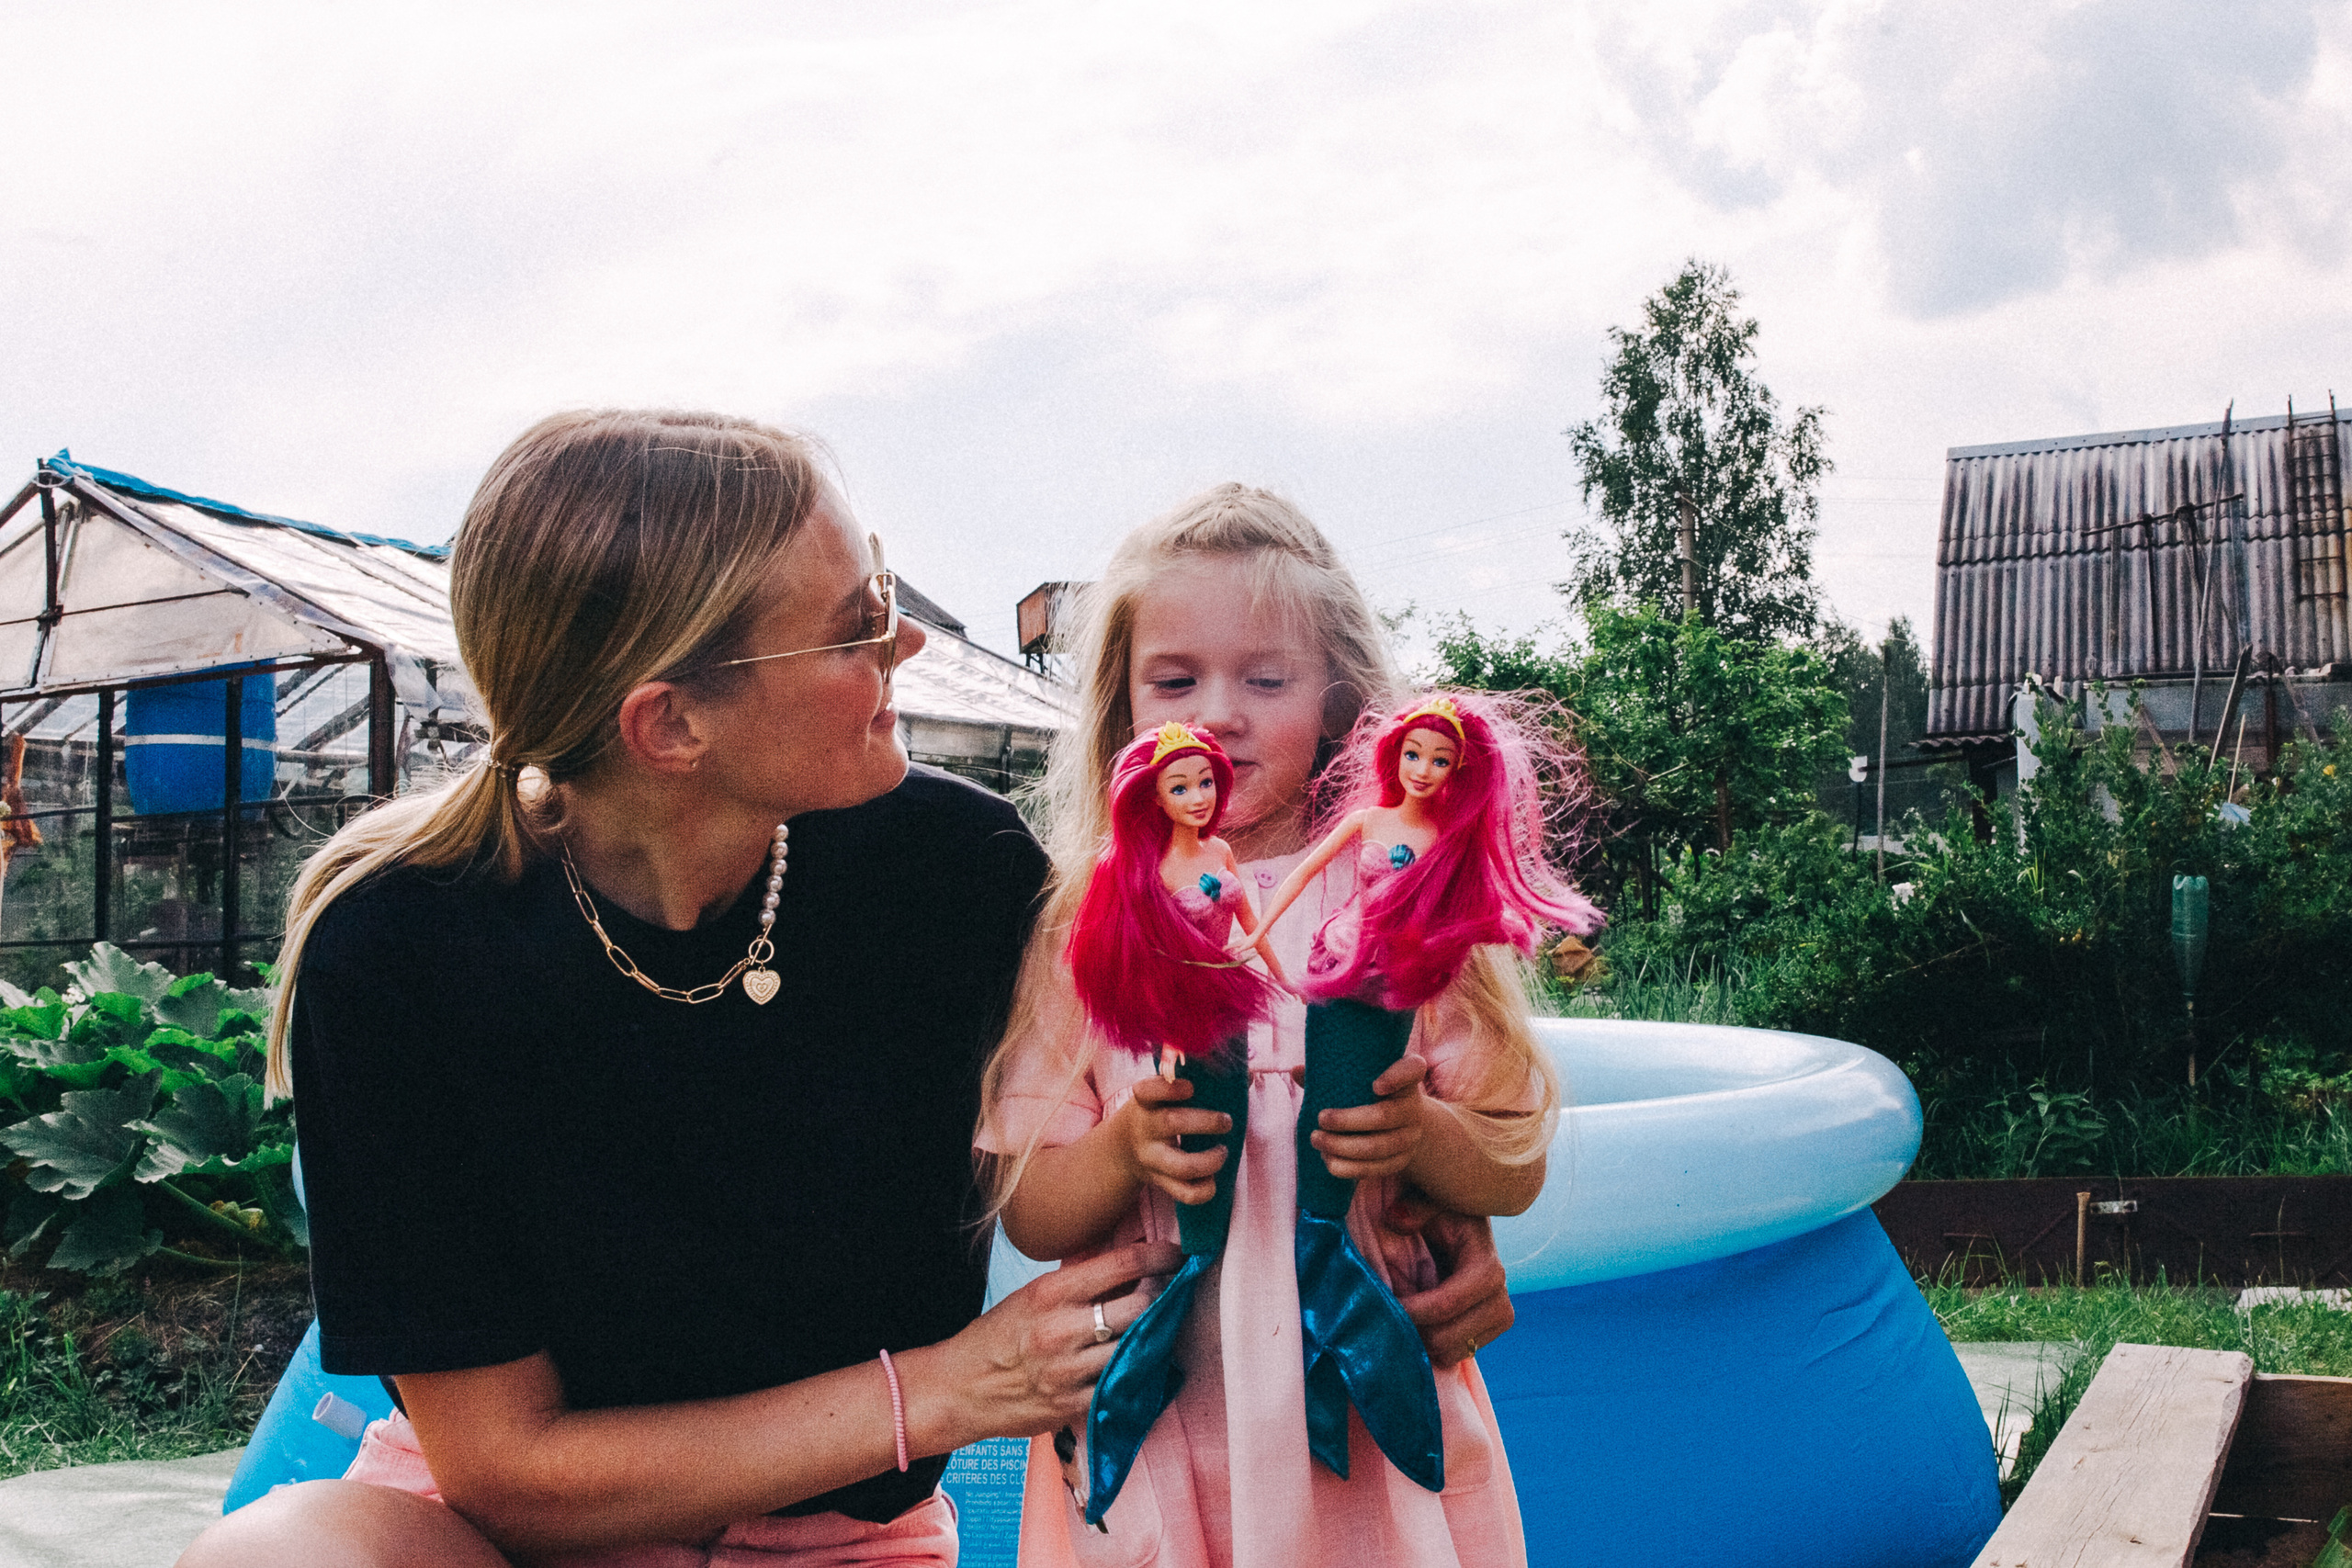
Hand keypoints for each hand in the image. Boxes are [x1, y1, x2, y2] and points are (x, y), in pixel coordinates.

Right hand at [935, 1241, 1184, 1440]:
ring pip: (1136, 1346)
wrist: (960, 1389)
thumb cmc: (999, 1337)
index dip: (1158, 1255)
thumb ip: (1078, 1284)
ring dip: (1155, 1335)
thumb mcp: (1032, 1296)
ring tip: (1163, 1325)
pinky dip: (1138, 1372)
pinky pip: (1122, 1385)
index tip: (1178, 1253)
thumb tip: (1130, 1263)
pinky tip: (1143, 1362)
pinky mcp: (1073, 1405)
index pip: (1118, 1265)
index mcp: (1050, 1293)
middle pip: (1138, 1306)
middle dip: (1163, 1296)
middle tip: (1175, 1291)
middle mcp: (1061, 1329)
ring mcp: (1068, 1371)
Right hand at [1115, 1074, 1231, 1206]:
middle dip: (1205, 1121)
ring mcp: (1153, 1159)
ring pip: (1181, 1166)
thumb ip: (1198, 1082)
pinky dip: (1205, 1190)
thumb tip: (1247, 1077)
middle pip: (1171, 1122)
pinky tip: (1213, 1178)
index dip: (1169, 1088)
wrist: (1123, 1149)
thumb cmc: (1157, 1112)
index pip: (1148, 1090)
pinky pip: (1185, 1194)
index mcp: (1146, 1102)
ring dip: (1210, 1160)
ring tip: (1223, 1151)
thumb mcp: (1163, 1095)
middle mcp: (1146, 1129)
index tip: (1190, 1087)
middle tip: (1226, 1121)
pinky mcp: (1162, 1182)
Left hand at [1293, 1053, 1427, 1182]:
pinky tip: (1328, 1161)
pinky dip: (1350, 1168)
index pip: (1412, 1070)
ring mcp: (1410, 1137)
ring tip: (1316, 1140)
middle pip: (1385, 1116)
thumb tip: (1296, 1071)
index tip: (1375, 1085)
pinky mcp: (1401, 1161)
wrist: (1404, 1123)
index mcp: (1406, 1079)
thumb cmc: (1373, 1094)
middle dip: (1348, 1120)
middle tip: (1320, 1119)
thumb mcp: (1362, 1078)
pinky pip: (1376, 1169)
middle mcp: (1413, 1108)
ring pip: (1378, 1147)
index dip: (1396, 1077)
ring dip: (1343, 1147)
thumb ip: (1332, 1073)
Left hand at [1383, 1190, 1513, 1367]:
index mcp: (1486, 1263)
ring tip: (1407, 1315)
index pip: (1453, 1300)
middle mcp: (1499, 1295)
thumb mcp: (1431, 1199)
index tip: (1392, 1303)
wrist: (1461, 1230)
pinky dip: (1433, 1346)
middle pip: (1453, 1336)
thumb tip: (1398, 1220)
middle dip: (1418, 1328)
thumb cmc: (1442, 1213)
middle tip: (1393, 1311)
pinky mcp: (1488, 1332)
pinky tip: (1422, 1322)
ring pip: (1454, 1351)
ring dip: (1424, 1339)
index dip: (1421, 1308)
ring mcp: (1497, 1317)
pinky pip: (1456, 1355)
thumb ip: (1416, 1206)